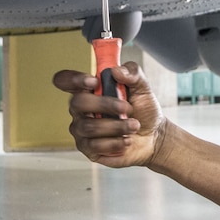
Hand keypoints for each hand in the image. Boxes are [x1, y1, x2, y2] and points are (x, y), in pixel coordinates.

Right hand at [52, 61, 166, 167]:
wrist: (153, 137)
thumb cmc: (142, 110)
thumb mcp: (142, 87)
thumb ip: (132, 73)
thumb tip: (116, 71)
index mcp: (89, 89)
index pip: (66, 80)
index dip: (73, 79)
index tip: (94, 81)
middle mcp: (81, 109)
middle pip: (78, 102)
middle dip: (105, 105)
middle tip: (127, 108)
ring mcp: (82, 129)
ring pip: (89, 127)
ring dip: (116, 126)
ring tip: (133, 126)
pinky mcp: (88, 148)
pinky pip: (95, 146)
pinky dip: (115, 143)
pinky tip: (125, 141)